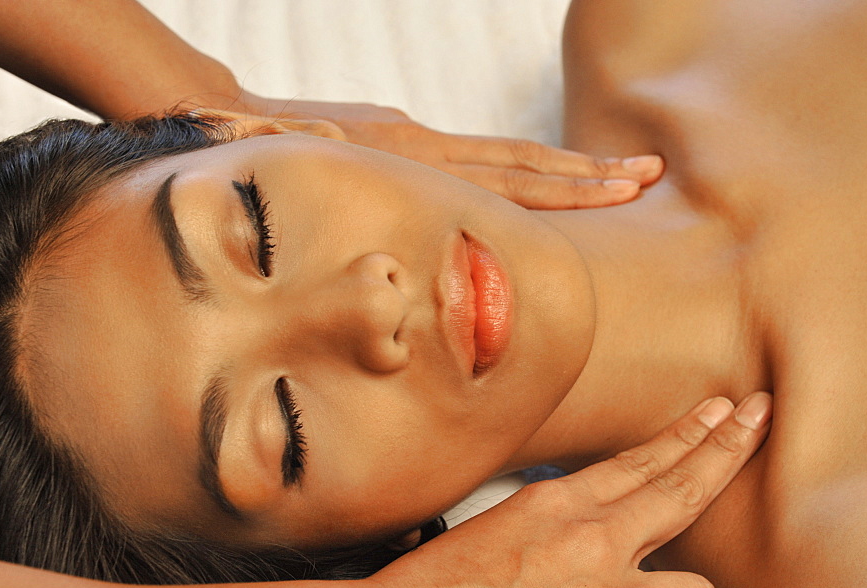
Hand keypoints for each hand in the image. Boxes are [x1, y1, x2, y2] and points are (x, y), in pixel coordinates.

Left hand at [230, 94, 663, 209]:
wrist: (219, 109)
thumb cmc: (247, 152)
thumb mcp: (286, 169)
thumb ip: (320, 176)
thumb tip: (348, 199)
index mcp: (409, 160)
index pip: (506, 177)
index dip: (565, 186)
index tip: (621, 188)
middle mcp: (425, 147)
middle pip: (524, 162)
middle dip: (588, 173)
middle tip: (647, 176)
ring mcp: (419, 140)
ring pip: (510, 157)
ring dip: (569, 167)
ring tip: (624, 172)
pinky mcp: (406, 137)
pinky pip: (480, 159)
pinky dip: (526, 171)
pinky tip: (552, 182)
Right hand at [374, 392, 771, 587]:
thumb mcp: (487, 540)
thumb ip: (550, 536)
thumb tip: (587, 548)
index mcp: (551, 509)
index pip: (636, 462)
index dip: (686, 436)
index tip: (720, 414)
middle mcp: (587, 545)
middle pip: (681, 489)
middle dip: (726, 451)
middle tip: (755, 421)